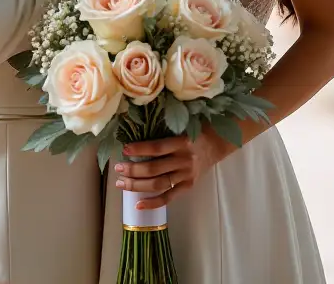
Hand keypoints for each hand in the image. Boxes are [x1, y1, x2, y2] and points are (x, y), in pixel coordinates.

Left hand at [113, 130, 231, 209]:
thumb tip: (136, 137)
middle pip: (154, 168)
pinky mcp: (188, 186)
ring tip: (121, 183)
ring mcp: (186, 175)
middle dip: (133, 170)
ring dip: (137, 185)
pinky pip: (168, 197)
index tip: (124, 150)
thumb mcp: (181, 127)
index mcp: (182, 142)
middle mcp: (184, 160)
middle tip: (117, 169)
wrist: (216, 144)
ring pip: (158, 184)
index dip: (140, 149)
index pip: (157, 147)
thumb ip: (164, 133)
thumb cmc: (194, 131)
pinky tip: (138, 205)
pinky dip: (153, 203)